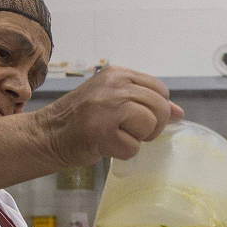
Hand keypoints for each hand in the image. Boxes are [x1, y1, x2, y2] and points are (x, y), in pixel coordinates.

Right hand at [36, 64, 180, 167]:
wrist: (47, 134)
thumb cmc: (82, 119)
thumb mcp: (113, 100)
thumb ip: (144, 102)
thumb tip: (179, 113)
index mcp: (117, 73)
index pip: (159, 89)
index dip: (156, 109)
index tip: (138, 119)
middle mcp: (113, 85)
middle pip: (159, 107)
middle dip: (150, 126)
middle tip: (127, 131)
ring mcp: (107, 107)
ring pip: (150, 125)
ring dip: (137, 138)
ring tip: (115, 136)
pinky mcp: (101, 131)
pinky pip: (133, 148)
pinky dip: (122, 153)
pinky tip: (105, 145)